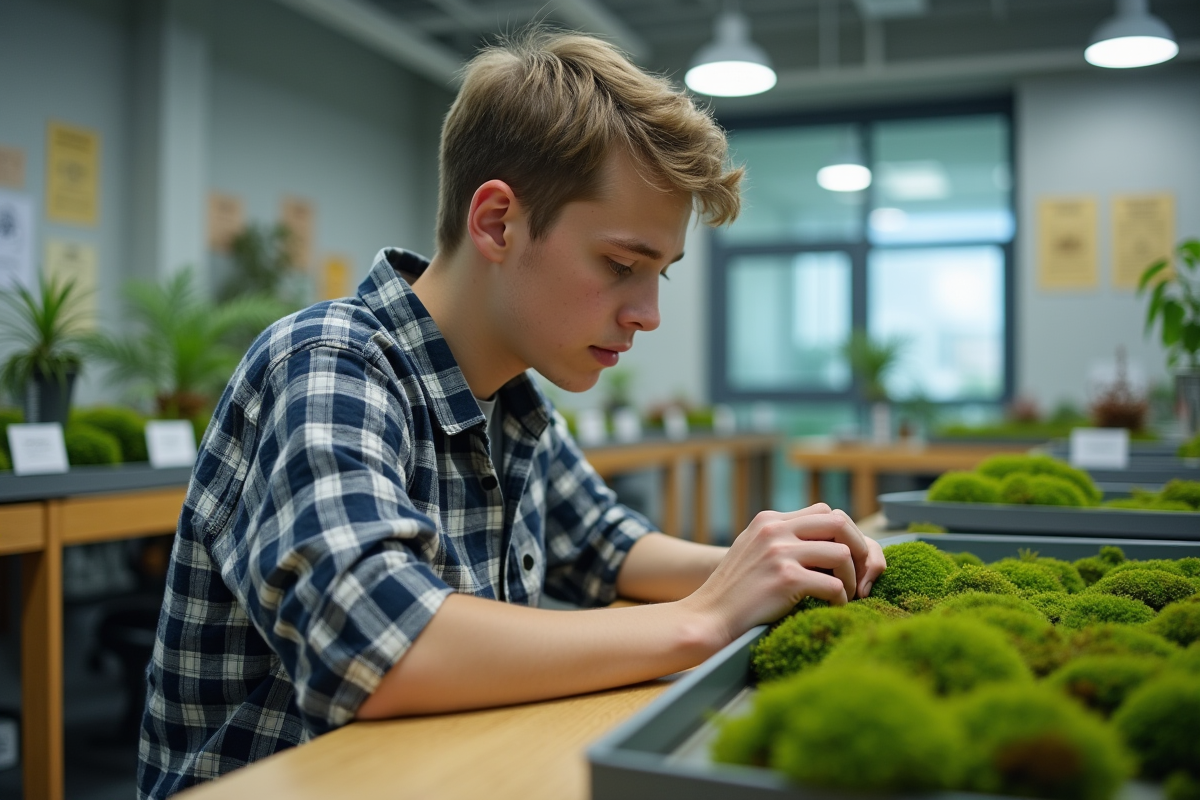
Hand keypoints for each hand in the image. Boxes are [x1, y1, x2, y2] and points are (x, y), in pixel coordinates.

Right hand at [682, 504, 887, 644]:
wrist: (709, 617)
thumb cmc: (735, 592)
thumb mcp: (753, 550)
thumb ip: (781, 538)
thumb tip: (824, 540)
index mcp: (769, 520)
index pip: (824, 511)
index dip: (844, 534)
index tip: (848, 558)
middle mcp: (775, 530)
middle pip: (839, 522)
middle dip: (859, 548)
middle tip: (861, 574)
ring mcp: (780, 552)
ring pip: (842, 554)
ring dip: (852, 578)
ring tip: (846, 594)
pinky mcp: (786, 579)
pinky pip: (835, 586)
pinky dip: (841, 599)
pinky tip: (833, 607)